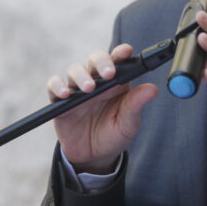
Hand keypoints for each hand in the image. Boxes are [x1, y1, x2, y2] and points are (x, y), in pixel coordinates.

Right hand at [46, 44, 157, 173]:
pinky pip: (54, 86)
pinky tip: (65, 94)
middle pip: (95, 59)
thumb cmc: (114, 135)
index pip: (118, 60)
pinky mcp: (61, 100)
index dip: (121, 52)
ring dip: (81, 76)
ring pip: (75, 70)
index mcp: (117, 81)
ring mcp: (78, 88)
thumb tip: (152, 89)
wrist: (94, 156)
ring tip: (88, 89)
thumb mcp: (128, 123)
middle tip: (108, 73)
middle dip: (101, 61)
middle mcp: (97, 80)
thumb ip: (136, 105)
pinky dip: (57, 86)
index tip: (126, 51)